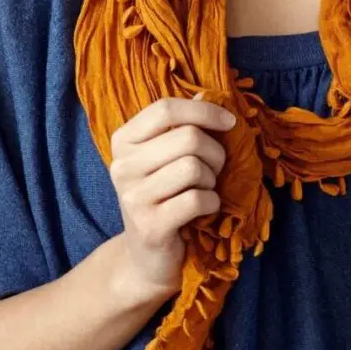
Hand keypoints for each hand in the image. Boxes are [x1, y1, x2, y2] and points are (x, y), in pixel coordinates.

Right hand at [106, 92, 236, 301]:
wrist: (148, 257)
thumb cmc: (165, 199)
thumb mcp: (168, 158)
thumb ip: (183, 126)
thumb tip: (208, 92)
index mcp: (123, 140)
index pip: (165, 108)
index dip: (203, 111)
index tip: (229, 122)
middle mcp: (122, 165)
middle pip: (187, 137)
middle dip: (215, 153)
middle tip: (215, 171)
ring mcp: (132, 196)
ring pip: (194, 167)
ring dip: (212, 180)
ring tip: (204, 191)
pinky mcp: (150, 225)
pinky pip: (198, 199)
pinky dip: (212, 203)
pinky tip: (203, 211)